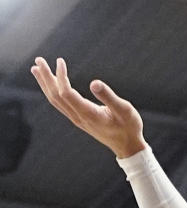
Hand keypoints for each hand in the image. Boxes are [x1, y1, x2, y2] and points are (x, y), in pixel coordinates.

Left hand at [30, 56, 145, 157]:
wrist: (128, 147)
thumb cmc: (129, 127)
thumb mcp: (124, 110)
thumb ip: (109, 97)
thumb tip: (94, 82)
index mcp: (89, 114)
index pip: (66, 93)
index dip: (61, 77)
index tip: (60, 61)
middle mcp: (79, 118)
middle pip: (55, 96)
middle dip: (46, 77)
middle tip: (38, 60)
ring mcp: (77, 119)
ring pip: (55, 101)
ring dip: (45, 84)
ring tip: (36, 69)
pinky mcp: (79, 119)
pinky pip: (60, 104)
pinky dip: (51, 91)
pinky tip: (50, 83)